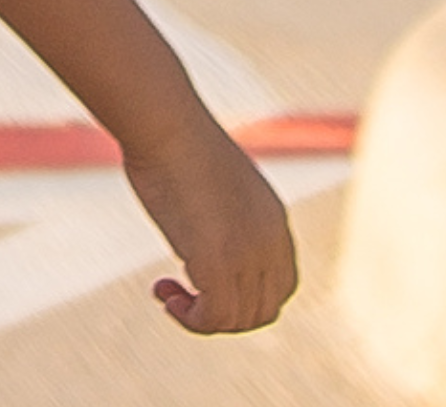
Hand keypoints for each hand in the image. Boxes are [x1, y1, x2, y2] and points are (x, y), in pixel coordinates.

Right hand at [132, 118, 299, 333]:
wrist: (167, 125)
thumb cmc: (176, 142)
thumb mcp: (214, 183)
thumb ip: (221, 212)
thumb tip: (198, 225)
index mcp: (275, 221)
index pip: (282, 287)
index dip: (246, 298)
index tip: (205, 283)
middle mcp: (271, 242)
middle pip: (264, 311)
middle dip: (223, 315)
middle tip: (182, 294)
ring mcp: (247, 253)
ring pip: (239, 320)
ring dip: (201, 318)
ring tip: (167, 293)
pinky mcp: (218, 261)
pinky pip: (215, 317)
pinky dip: (190, 319)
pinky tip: (164, 293)